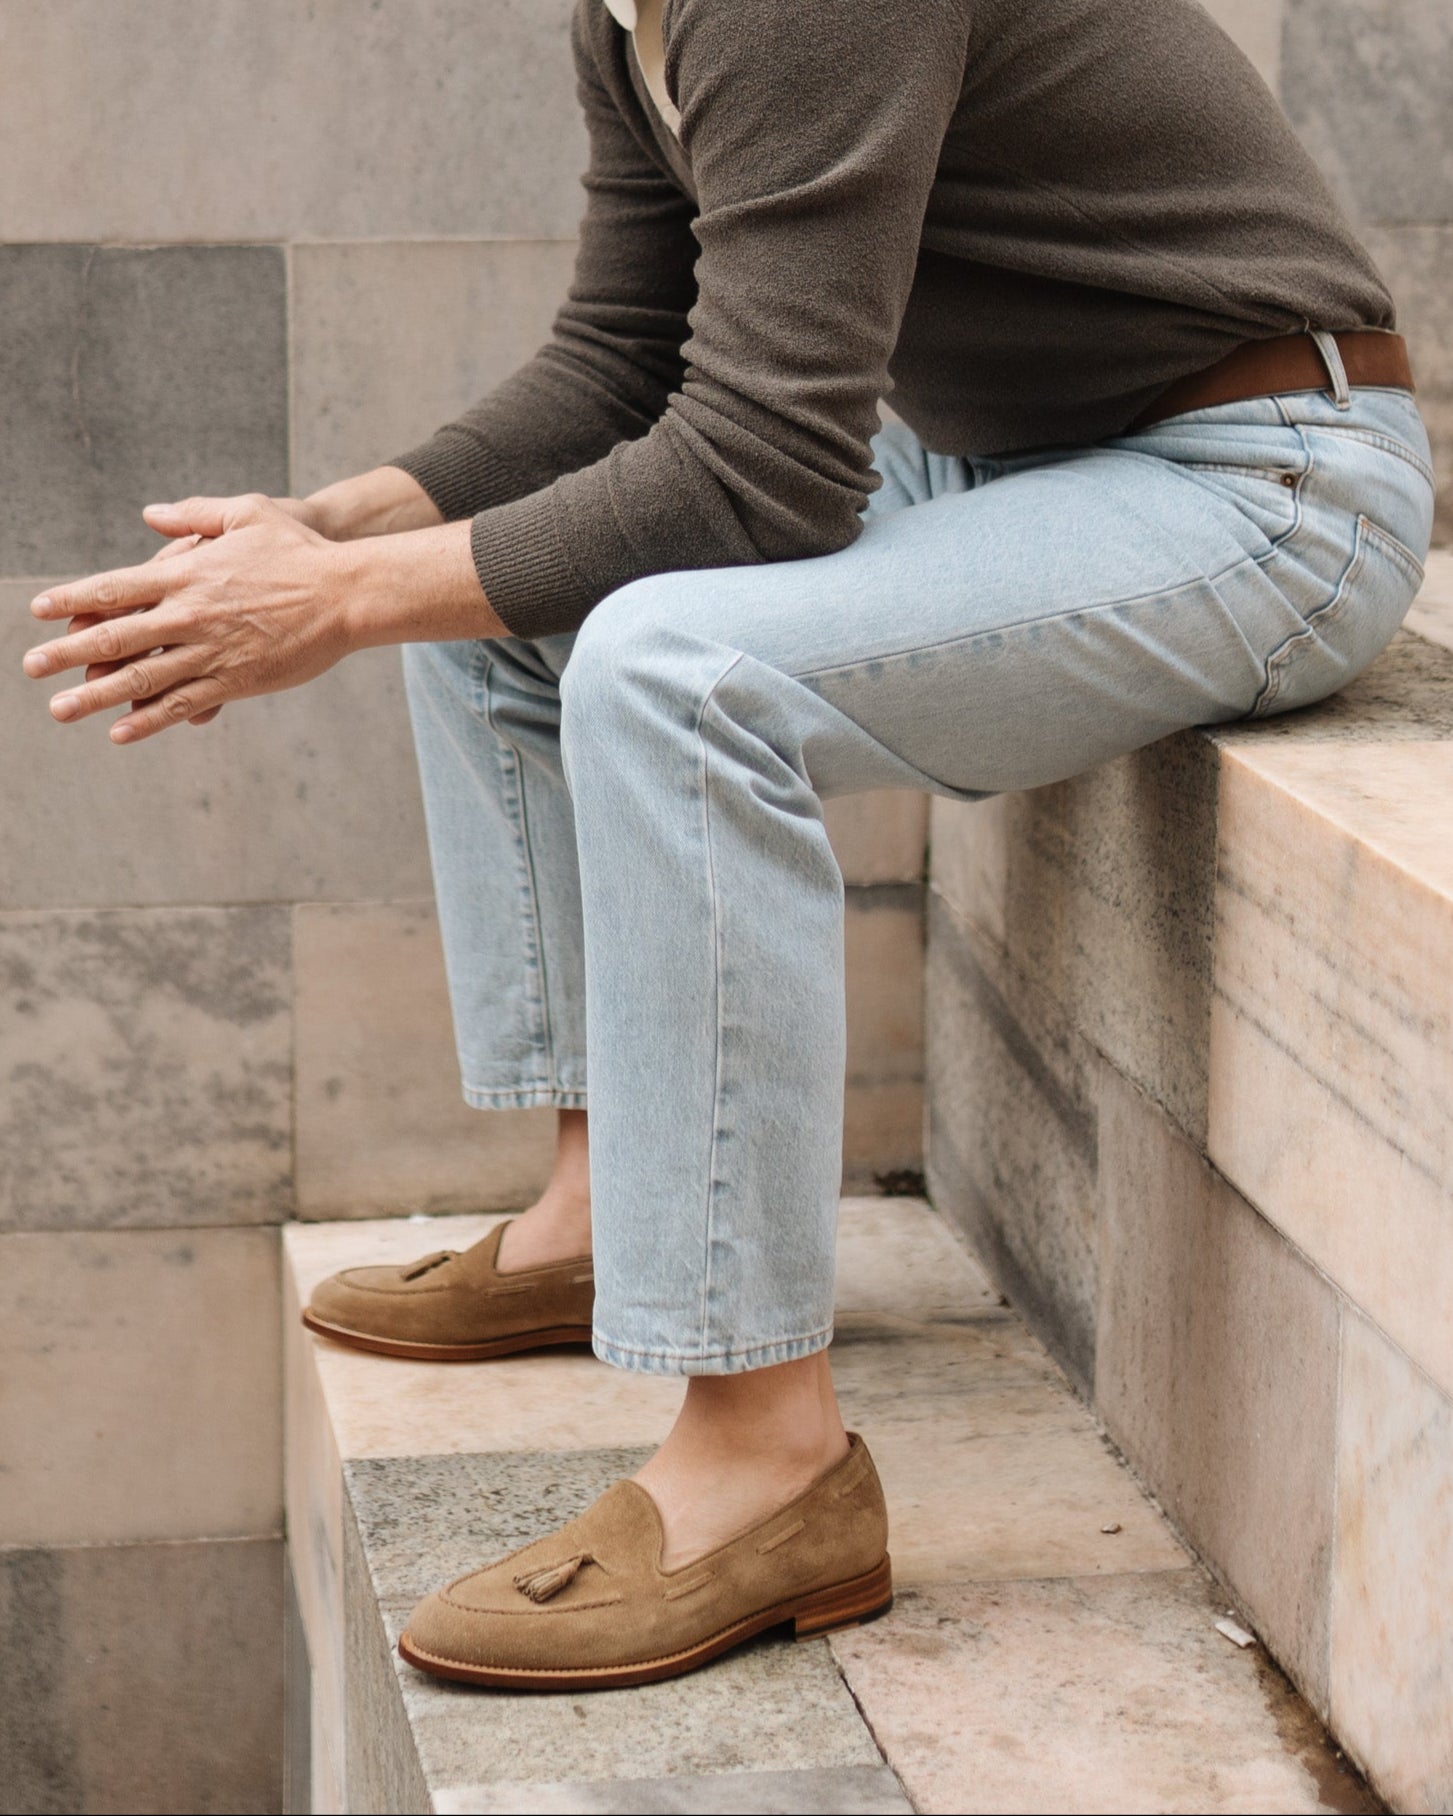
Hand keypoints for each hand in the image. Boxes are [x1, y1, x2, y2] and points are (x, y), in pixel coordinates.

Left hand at [23, 494, 359, 743]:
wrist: (348, 593)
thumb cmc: (301, 549)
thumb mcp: (247, 512)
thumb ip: (195, 514)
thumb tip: (151, 514)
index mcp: (187, 573)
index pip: (115, 588)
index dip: (74, 600)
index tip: (40, 611)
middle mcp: (191, 614)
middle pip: (116, 636)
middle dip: (67, 652)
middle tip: (30, 668)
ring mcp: (212, 651)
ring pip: (141, 678)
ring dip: (95, 695)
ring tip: (59, 710)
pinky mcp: (237, 681)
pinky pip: (184, 704)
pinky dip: (150, 720)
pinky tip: (119, 733)